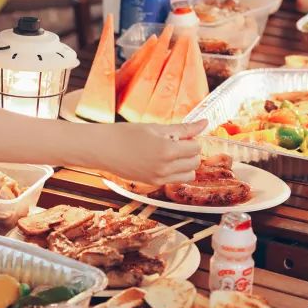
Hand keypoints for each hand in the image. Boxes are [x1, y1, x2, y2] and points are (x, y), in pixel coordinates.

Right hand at [91, 121, 206, 185]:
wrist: (103, 148)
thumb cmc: (127, 134)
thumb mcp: (156, 127)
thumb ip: (183, 128)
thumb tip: (205, 123)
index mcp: (167, 150)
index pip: (196, 148)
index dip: (191, 139)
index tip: (181, 134)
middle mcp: (165, 167)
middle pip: (195, 163)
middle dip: (191, 152)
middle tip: (176, 142)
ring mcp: (159, 178)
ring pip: (189, 175)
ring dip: (185, 164)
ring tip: (170, 152)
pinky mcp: (152, 184)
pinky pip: (175, 180)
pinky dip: (175, 171)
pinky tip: (161, 160)